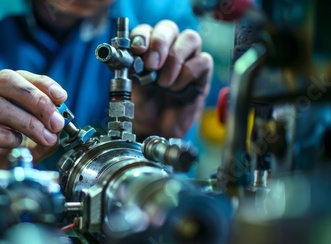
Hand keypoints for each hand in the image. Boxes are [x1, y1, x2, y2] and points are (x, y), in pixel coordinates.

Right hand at [0, 70, 66, 207]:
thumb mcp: (23, 148)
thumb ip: (41, 136)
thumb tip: (60, 128)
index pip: (16, 76)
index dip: (40, 83)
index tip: (61, 97)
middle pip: (5, 82)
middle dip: (36, 100)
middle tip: (55, 121)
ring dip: (26, 121)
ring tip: (44, 137)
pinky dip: (2, 136)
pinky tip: (15, 143)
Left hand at [129, 20, 212, 138]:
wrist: (154, 129)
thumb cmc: (142, 106)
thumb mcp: (129, 87)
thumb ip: (129, 68)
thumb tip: (127, 54)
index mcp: (146, 49)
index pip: (146, 30)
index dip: (142, 36)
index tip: (138, 50)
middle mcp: (167, 49)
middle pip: (169, 28)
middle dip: (159, 44)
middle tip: (151, 65)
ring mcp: (186, 58)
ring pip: (190, 38)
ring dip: (174, 59)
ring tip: (164, 83)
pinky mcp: (202, 72)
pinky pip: (202, 60)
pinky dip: (188, 74)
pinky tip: (177, 90)